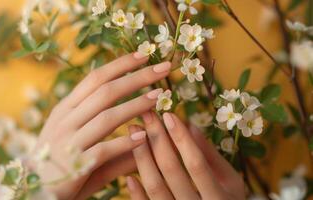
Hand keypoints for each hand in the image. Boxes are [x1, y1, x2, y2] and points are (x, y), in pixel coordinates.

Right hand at [30, 53, 171, 198]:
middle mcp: (65, 120)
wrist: (32, 191)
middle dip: (136, 77)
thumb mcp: (82, 142)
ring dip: (135, 105)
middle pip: (105, 92)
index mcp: (66, 109)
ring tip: (159, 97)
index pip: (95, 78)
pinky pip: (103, 150)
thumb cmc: (61, 162)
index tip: (145, 54)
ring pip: (106, 117)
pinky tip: (143, 137)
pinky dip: (124, 143)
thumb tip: (145, 132)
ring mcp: (68, 142)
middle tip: (163, 68)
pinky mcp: (74, 166)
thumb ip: (110, 135)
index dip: (121, 65)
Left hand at [126, 111, 244, 199]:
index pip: (196, 163)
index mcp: (219, 197)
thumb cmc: (228, 199)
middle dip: (157, 139)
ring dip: (142, 157)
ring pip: (155, 187)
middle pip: (171, 171)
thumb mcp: (229, 180)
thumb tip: (191, 125)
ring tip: (133, 132)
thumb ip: (210, 156)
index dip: (181, 138)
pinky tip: (129, 174)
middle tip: (145, 115)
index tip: (168, 114)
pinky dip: (136, 192)